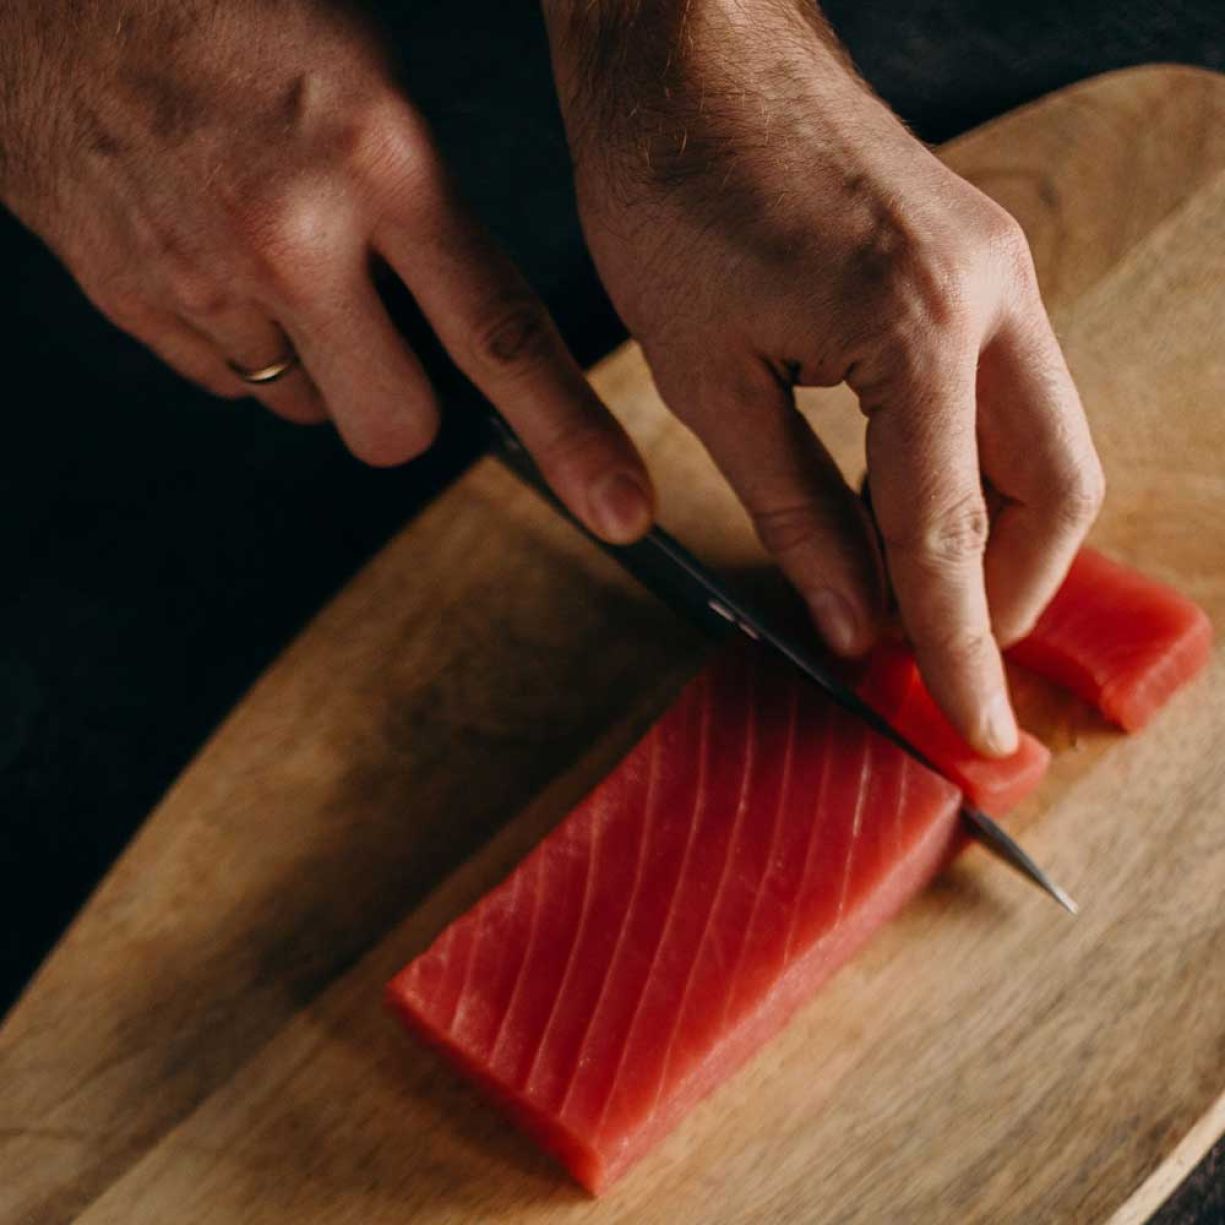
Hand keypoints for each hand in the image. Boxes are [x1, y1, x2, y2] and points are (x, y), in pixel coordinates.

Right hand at [0, 0, 653, 542]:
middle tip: (385, 343)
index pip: (502, 334)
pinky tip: (216, 255)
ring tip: (276, 255)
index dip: (571, 437)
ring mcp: (204, 280)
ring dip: (311, 359)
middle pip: (395, 428)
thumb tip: (463, 299)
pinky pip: (224, 377)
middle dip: (402, 408)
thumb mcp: (364, 71)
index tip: (622, 509)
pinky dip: (237, 341)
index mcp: (379, 158)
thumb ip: (420, 197)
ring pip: (301, 406)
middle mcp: (295, 236)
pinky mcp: (132, 303)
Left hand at [543, 0, 1103, 754]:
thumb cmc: (668, 188)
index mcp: (913, 327)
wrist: (688, 43)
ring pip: (1047, 442)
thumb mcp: (711, 380)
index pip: (950, 535)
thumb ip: (794, 513)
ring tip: (920, 598)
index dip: (960, 648)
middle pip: (1054, 490)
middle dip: (1008, 591)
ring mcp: (996, 267)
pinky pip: (1011, 392)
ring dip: (997, 533)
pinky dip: (975, 469)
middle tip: (943, 658)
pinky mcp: (975, 257)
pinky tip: (915, 509)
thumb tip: (850, 619)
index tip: (975, 729)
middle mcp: (988, 294)